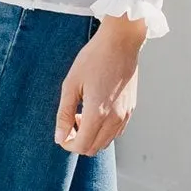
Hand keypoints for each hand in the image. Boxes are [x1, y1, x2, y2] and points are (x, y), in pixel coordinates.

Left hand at [54, 16, 145, 153]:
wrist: (120, 42)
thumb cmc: (94, 58)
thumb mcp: (71, 84)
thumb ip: (64, 114)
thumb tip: (59, 137)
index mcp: (97, 113)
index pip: (81, 146)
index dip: (67, 143)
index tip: (62, 131)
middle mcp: (114, 119)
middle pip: (93, 148)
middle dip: (78, 141)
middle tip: (71, 120)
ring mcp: (125, 115)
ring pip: (106, 142)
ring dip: (91, 136)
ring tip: (83, 113)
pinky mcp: (131, 109)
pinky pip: (116, 132)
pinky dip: (103, 131)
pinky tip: (97, 111)